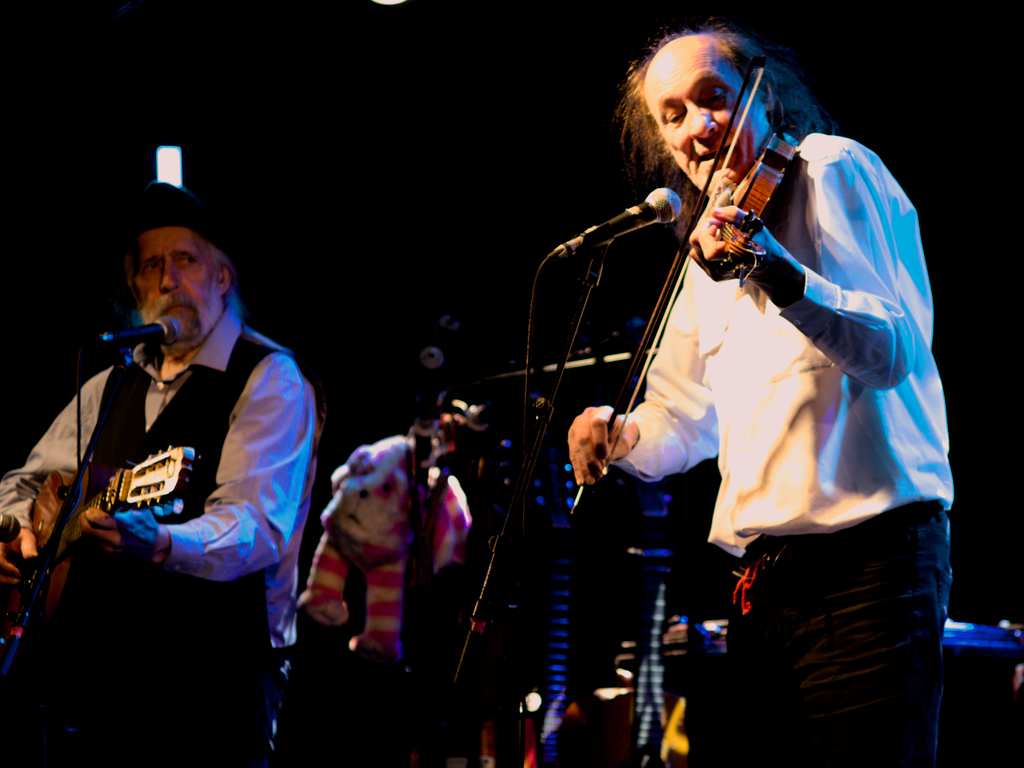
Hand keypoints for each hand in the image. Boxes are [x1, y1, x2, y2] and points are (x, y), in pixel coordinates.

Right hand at [0, 527, 37, 585]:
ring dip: (3, 584)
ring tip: (15, 584)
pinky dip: (2, 585)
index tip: (19, 573)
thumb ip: (29, 547)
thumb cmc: (20, 537)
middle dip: (5, 580)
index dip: (8, 569)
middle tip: (18, 582)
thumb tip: (33, 557)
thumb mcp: (27, 538)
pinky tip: (11, 585)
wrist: (14, 537)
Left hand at [81, 506, 171, 563]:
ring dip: (87, 530)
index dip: (90, 512)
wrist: (155, 547)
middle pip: (87, 529)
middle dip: (83, 520)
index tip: (91, 510)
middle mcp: (115, 538)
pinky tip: (95, 534)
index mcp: (122, 525)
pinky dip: (91, 540)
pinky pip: (92, 548)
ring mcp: (111, 549)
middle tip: (85, 515)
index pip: (96, 518)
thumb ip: (124, 497)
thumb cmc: (147, 526)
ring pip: (87, 539)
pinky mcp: (109, 557)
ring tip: (90, 524)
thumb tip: (112, 480)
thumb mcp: (140, 509)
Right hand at [568, 406, 638, 485]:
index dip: (600, 441)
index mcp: (603, 412)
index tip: (605, 457)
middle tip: (598, 475)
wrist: (616, 432)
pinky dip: (578, 468)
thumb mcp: (624, 441)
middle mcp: (586, 417)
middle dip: (590, 460)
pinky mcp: (572, 437)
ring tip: (591, 481)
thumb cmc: (622, 435)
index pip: (598, 424)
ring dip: (583, 467)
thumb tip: (601, 465)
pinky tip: (581, 479)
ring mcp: (577, 427)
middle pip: (584, 438)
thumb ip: (614, 450)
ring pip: (577, 448)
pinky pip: (573, 454)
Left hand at [689, 205, 805, 307]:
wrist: (768, 265)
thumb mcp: (752, 223)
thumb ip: (733, 214)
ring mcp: (716, 273)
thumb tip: (714, 212)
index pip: (703, 239)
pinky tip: (720, 244)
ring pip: (695, 249)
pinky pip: (700, 257)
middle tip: (718, 225)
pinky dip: (706, 247)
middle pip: (695, 243)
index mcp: (731, 253)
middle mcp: (721, 267)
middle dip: (704, 229)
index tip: (718, 223)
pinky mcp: (714, 275)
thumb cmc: (761, 241)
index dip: (707, 228)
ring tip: (721, 234)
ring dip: (705, 238)